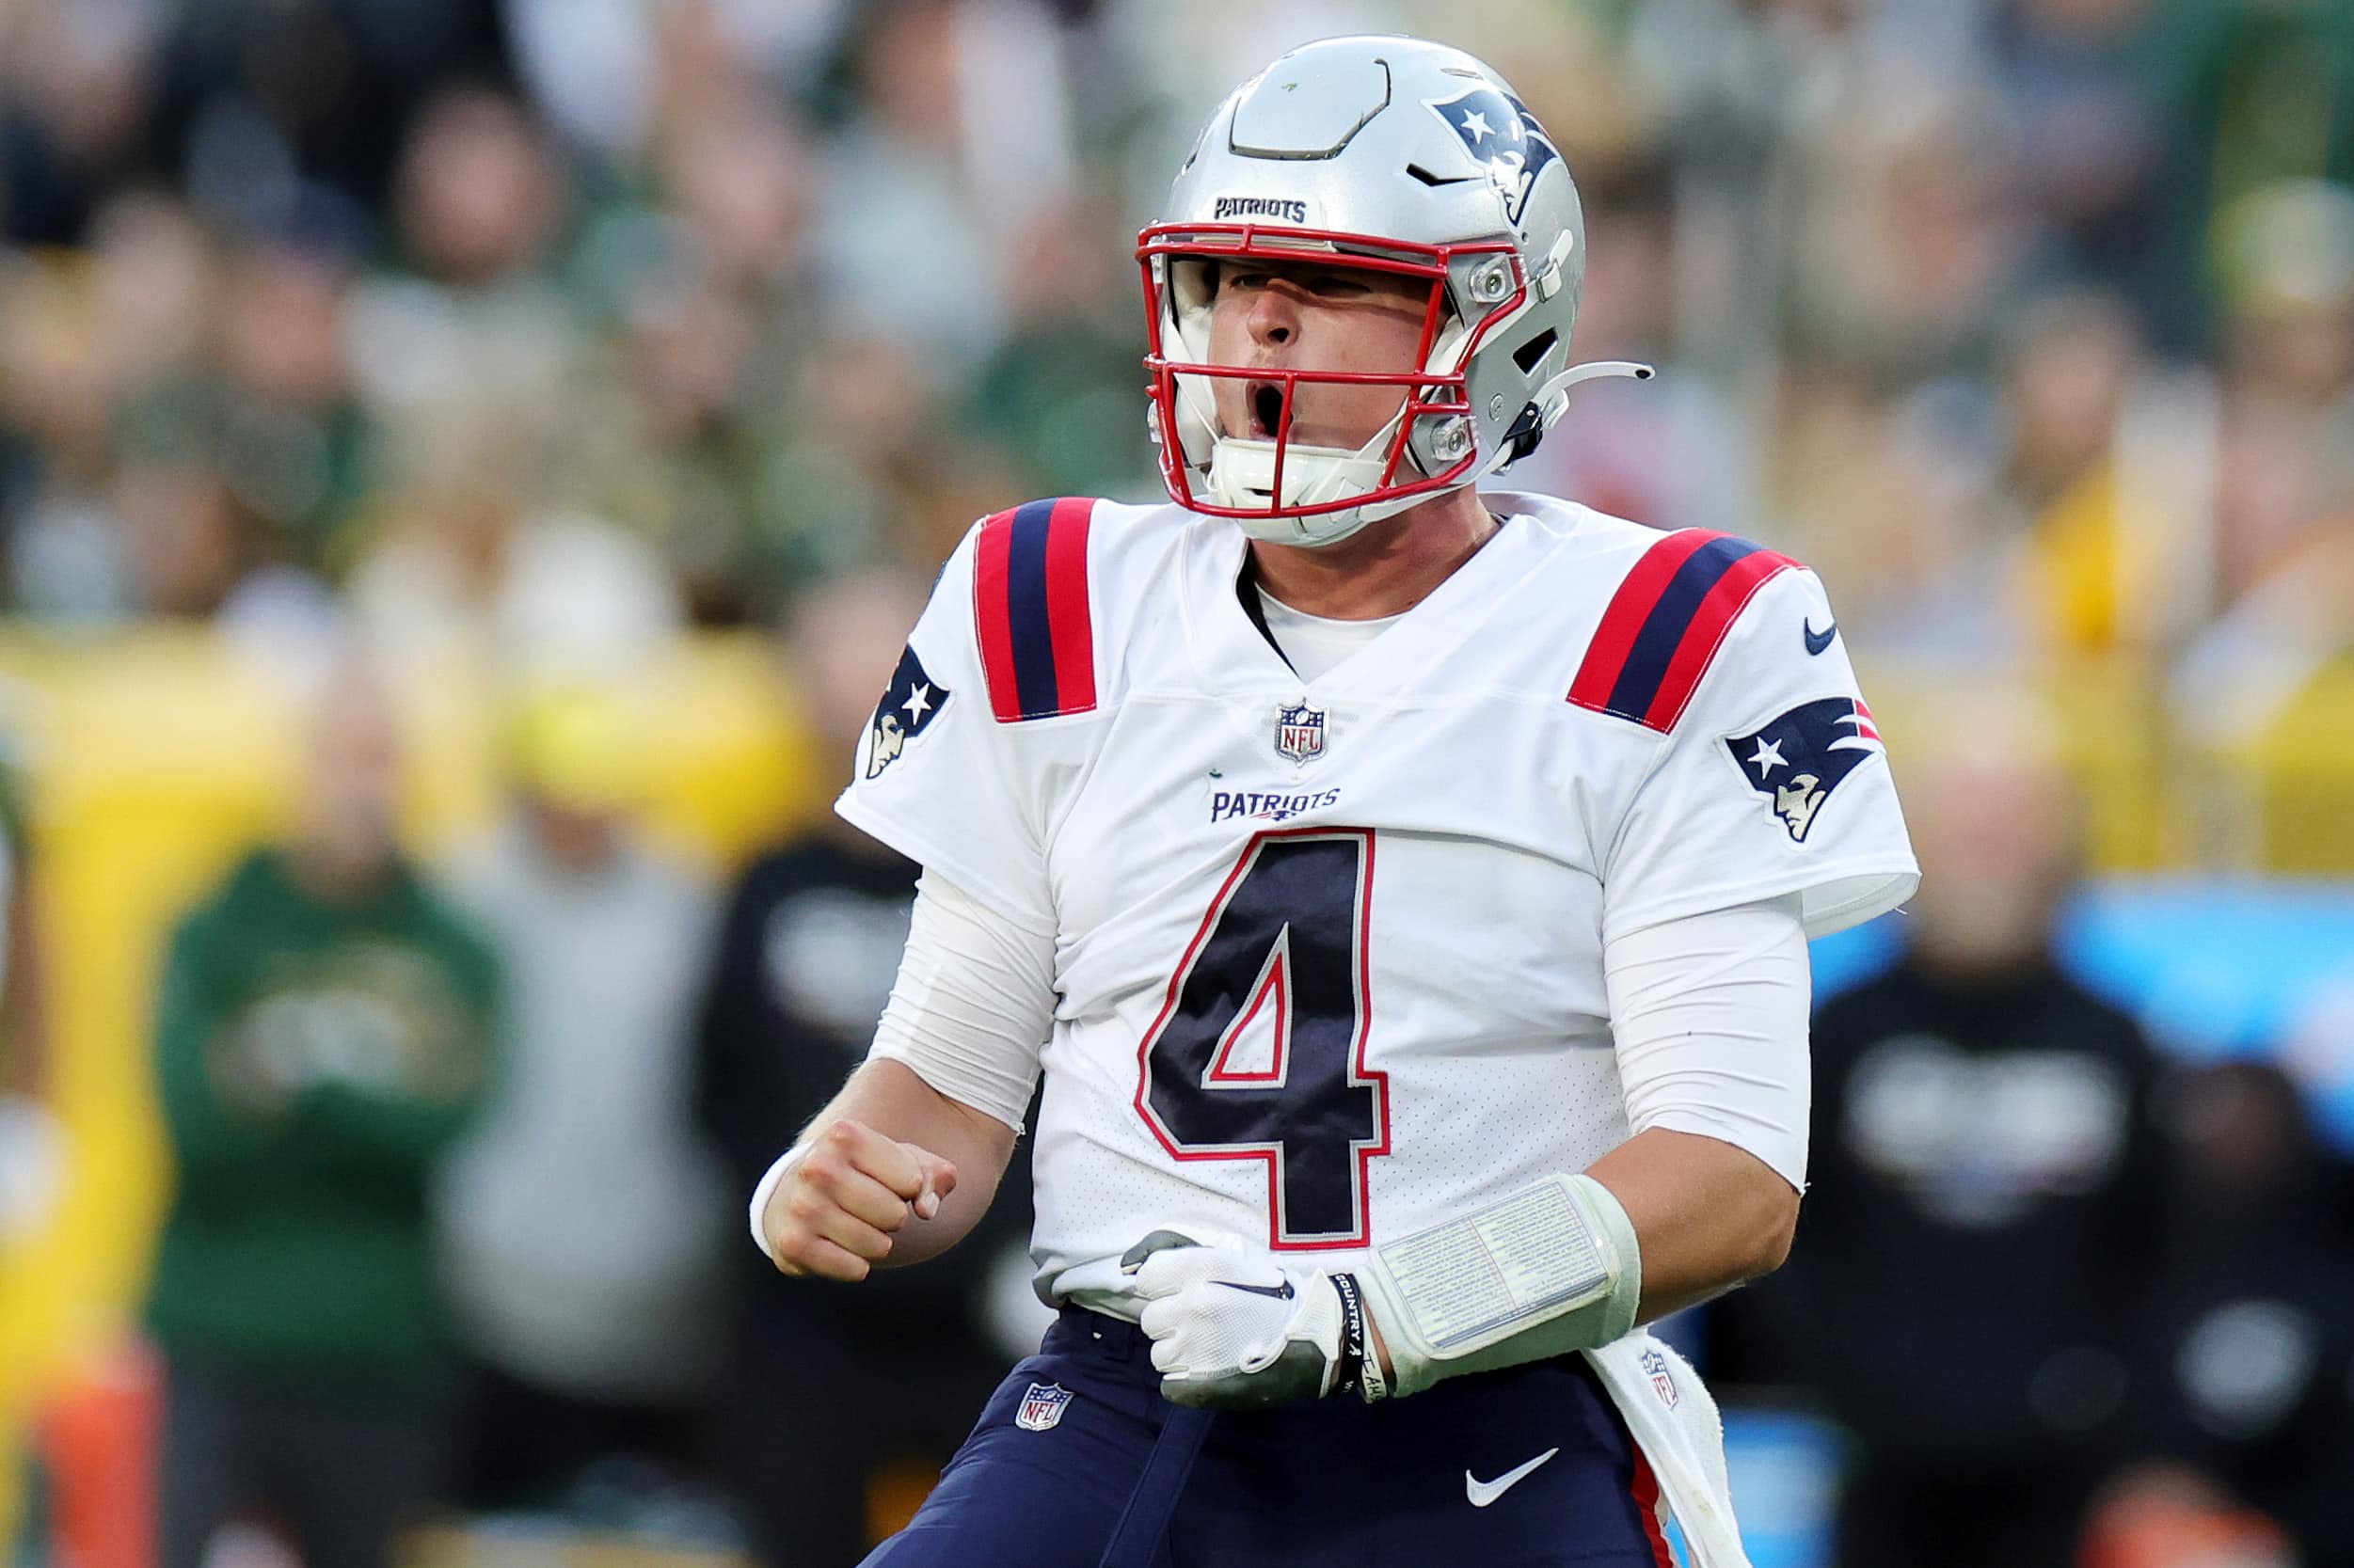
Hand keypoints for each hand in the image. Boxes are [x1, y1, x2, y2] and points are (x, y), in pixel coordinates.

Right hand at [761, 1119, 957, 1280]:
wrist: (793, 1194)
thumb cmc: (860, 1173)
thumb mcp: (900, 1161)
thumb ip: (932, 1175)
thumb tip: (927, 1208)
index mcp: (845, 1136)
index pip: (912, 1182)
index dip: (909, 1188)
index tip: (887, 1182)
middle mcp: (817, 1166)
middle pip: (895, 1215)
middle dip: (894, 1218)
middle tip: (872, 1208)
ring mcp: (801, 1206)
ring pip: (877, 1246)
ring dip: (878, 1244)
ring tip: (857, 1226)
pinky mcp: (793, 1243)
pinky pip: (853, 1269)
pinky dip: (858, 1266)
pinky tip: (842, 1248)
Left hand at [1126, 1235, 1366, 1408]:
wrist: (1322, 1339)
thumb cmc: (1281, 1296)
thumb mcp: (1240, 1258)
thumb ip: (1189, 1255)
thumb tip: (1132, 1263)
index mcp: (1203, 1270)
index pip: (1147, 1277)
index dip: (1162, 1286)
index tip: (1181, 1293)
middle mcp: (1195, 1305)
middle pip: (1150, 1319)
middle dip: (1172, 1321)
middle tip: (1206, 1324)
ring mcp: (1197, 1347)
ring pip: (1160, 1354)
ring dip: (1180, 1352)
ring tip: (1215, 1348)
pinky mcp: (1202, 1384)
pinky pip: (1170, 1384)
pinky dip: (1185, 1381)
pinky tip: (1211, 1371)